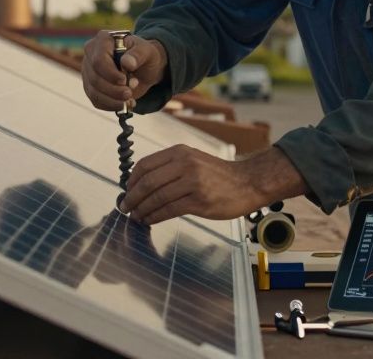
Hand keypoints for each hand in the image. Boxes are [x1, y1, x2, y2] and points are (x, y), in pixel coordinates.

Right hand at [81, 31, 166, 110]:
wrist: (144, 68)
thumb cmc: (145, 55)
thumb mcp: (147, 52)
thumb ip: (138, 54)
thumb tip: (127, 63)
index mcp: (103, 39)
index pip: (98, 60)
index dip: (110, 74)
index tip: (124, 81)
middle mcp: (91, 54)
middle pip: (95, 78)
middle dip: (113, 90)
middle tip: (129, 94)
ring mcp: (89, 71)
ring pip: (93, 92)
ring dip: (112, 100)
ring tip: (129, 99)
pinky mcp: (91, 86)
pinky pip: (96, 100)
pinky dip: (111, 105)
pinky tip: (124, 104)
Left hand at [120, 145, 307, 224]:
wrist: (248, 182)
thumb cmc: (219, 174)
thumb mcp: (193, 159)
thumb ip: (170, 167)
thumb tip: (142, 182)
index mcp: (180, 152)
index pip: (145, 165)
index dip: (131, 180)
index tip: (126, 191)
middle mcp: (185, 164)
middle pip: (148, 182)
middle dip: (132, 197)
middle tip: (125, 207)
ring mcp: (192, 182)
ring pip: (157, 197)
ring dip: (142, 209)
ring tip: (135, 216)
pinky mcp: (199, 201)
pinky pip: (169, 209)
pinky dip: (154, 216)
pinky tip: (149, 220)